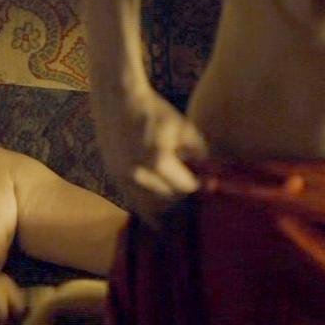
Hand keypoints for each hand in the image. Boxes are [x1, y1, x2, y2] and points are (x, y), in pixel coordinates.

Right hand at [95, 86, 207, 225]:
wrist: (119, 100)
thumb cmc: (155, 111)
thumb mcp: (184, 128)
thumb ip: (200, 152)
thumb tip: (212, 173)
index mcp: (158, 161)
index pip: (185, 186)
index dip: (198, 184)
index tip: (206, 183)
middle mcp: (138, 174)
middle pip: (168, 197)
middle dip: (181, 192)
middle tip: (189, 185)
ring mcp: (122, 176)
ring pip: (149, 203)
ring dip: (164, 202)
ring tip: (174, 197)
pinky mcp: (112, 175)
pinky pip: (131, 200)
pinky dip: (144, 210)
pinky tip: (155, 225)